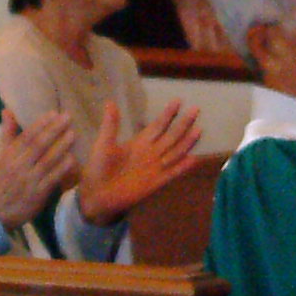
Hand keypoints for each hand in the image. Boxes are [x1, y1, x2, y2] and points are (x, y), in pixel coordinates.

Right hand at [0, 107, 81, 228]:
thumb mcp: (0, 156)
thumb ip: (7, 134)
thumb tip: (7, 111)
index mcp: (9, 155)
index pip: (26, 136)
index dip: (41, 124)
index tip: (54, 113)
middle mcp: (19, 166)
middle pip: (38, 145)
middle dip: (54, 130)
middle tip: (68, 117)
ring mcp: (29, 180)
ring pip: (47, 161)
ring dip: (61, 146)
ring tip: (73, 134)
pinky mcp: (38, 195)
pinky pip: (52, 179)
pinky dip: (62, 168)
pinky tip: (72, 159)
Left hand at [74, 99, 203, 224]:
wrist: (97, 194)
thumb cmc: (99, 168)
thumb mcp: (104, 143)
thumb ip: (111, 125)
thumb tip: (110, 102)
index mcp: (139, 142)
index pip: (158, 125)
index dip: (168, 114)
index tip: (178, 101)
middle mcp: (151, 153)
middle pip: (171, 136)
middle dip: (183, 123)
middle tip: (195, 109)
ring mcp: (155, 167)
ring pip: (175, 152)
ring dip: (187, 142)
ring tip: (198, 130)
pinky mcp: (156, 182)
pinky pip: (172, 173)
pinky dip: (183, 167)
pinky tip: (194, 159)